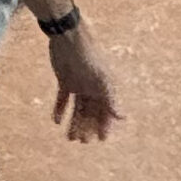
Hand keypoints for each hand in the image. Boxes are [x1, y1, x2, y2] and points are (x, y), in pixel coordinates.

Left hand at [46, 23, 119, 142]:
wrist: (68, 38)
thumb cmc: (88, 55)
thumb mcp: (101, 79)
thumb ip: (111, 98)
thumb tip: (123, 117)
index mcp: (104, 87)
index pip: (106, 110)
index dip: (105, 125)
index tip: (102, 139)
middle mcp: (92, 88)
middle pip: (91, 112)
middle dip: (88, 127)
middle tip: (82, 142)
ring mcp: (79, 85)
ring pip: (77, 109)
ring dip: (74, 123)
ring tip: (70, 138)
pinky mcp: (65, 81)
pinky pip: (63, 99)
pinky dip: (60, 110)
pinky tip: (57, 122)